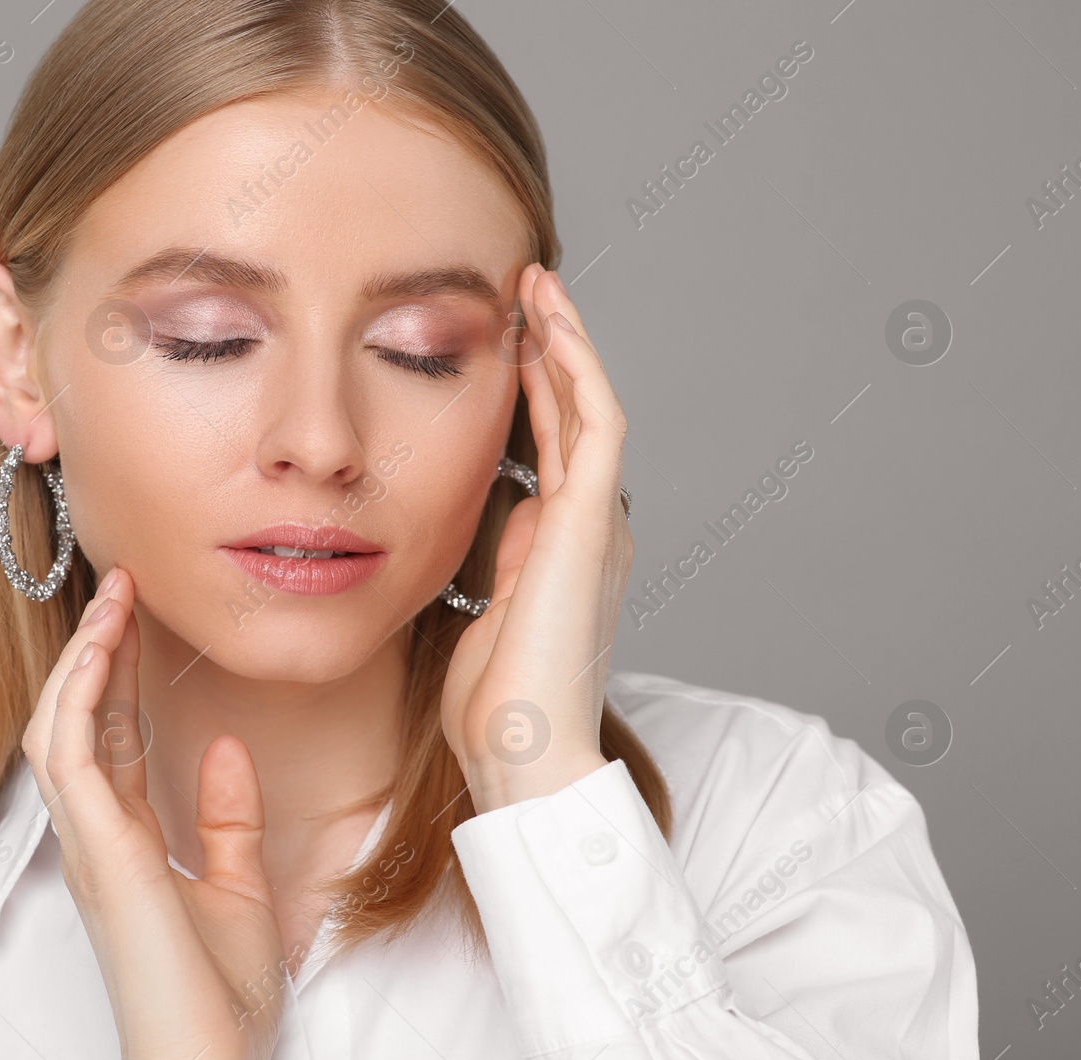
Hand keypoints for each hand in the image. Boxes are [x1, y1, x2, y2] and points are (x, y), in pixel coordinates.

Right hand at [21, 566, 286, 1059]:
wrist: (208, 1057)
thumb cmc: (219, 995)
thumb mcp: (240, 886)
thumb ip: (228, 818)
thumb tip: (224, 748)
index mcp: (125, 840)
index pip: (111, 735)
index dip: (118, 672)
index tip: (138, 616)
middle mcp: (95, 834)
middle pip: (81, 718)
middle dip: (96, 648)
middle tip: (122, 585)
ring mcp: (88, 841)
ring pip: (60, 725)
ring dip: (82, 658)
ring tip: (112, 599)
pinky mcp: (97, 848)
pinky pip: (68, 755)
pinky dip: (78, 698)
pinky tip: (99, 650)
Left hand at [439, 264, 632, 813]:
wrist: (523, 753)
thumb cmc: (496, 704)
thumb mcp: (482, 613)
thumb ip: (493, 562)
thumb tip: (489, 520)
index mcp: (563, 546)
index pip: (550, 448)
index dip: (532, 391)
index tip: (503, 341)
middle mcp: (590, 525)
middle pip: (572, 416)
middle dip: (549, 351)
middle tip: (524, 290)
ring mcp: (597, 521)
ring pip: (590, 406)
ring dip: (566, 342)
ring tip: (538, 285)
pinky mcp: (593, 522)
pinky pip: (595, 424)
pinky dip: (577, 368)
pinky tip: (551, 323)